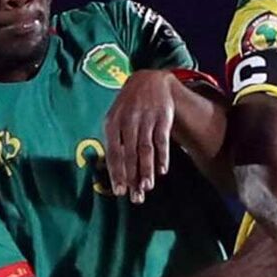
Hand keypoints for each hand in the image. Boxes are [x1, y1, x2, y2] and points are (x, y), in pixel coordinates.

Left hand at [104, 70, 174, 203]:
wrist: (150, 79)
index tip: (119, 191)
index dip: (117, 172)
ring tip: (147, 187)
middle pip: (130, 154)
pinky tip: (162, 170)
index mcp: (112, 122)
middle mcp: (129, 120)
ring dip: (147, 170)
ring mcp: (146, 118)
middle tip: (135, 197)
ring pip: (146, 149)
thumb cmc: (129, 106)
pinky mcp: (163, 117)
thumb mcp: (116, 117)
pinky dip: (162, 156)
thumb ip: (114, 141)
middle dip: (132, 177)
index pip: (113, 152)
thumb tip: (114, 170)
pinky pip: (162, 140)